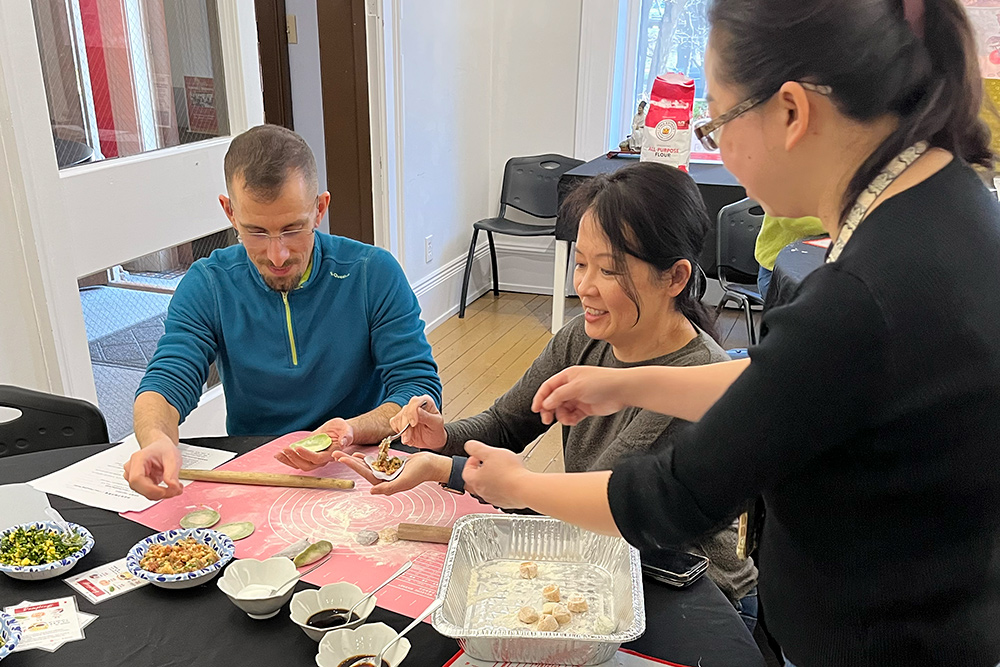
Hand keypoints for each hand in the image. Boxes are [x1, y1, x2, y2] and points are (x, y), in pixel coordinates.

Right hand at [123, 437, 182, 500]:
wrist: (160, 448)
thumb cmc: (163, 449)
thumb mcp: (172, 457)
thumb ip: (172, 473)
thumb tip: (172, 487)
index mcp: (138, 459)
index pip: (136, 479)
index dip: (150, 489)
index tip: (165, 491)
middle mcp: (132, 469)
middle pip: (140, 489)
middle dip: (160, 493)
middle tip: (176, 490)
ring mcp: (133, 477)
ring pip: (145, 493)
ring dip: (162, 494)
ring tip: (175, 486)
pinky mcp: (139, 484)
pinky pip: (149, 493)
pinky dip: (161, 493)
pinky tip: (169, 487)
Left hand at [275, 418, 353, 470]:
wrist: (341, 431)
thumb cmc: (344, 430)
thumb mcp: (347, 429)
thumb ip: (346, 436)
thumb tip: (343, 442)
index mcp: (331, 454)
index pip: (318, 459)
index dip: (307, 455)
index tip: (298, 447)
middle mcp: (322, 458)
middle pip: (307, 465)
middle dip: (295, 459)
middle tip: (286, 449)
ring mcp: (314, 457)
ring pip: (300, 465)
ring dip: (288, 460)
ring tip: (279, 453)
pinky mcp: (308, 454)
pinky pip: (296, 460)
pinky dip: (286, 459)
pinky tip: (278, 454)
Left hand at [332, 450, 450, 495]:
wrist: (431, 464)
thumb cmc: (421, 472)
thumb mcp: (405, 481)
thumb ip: (388, 488)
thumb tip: (372, 492)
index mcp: (385, 484)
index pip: (364, 474)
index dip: (352, 466)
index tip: (342, 458)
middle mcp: (384, 479)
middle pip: (362, 469)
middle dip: (349, 462)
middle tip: (336, 454)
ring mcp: (386, 472)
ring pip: (367, 465)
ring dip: (355, 460)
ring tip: (343, 455)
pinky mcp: (390, 465)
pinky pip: (375, 461)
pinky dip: (367, 458)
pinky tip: (359, 455)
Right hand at [389, 395, 446, 450]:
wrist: (432, 440)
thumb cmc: (436, 430)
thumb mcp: (436, 424)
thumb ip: (428, 417)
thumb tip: (418, 410)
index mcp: (426, 402)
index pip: (415, 402)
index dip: (412, 412)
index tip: (413, 424)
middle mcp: (415, 405)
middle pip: (405, 411)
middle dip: (406, 426)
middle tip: (408, 437)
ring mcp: (406, 412)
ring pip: (398, 418)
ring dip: (402, 431)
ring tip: (408, 439)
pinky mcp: (400, 419)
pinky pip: (394, 423)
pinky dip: (398, 432)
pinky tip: (405, 437)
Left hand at [462, 441, 531, 508]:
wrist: (525, 488)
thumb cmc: (509, 472)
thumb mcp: (491, 452)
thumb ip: (476, 448)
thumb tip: (469, 446)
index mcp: (475, 480)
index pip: (466, 471)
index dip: (471, 461)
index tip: (478, 456)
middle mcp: (482, 492)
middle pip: (476, 481)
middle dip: (481, 471)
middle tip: (489, 464)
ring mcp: (493, 499)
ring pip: (488, 488)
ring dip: (492, 479)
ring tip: (501, 471)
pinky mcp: (505, 502)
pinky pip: (500, 494)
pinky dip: (502, 487)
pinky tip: (510, 481)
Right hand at [531, 366, 627, 425]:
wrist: (622, 390)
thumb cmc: (604, 382)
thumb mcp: (577, 387)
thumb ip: (559, 395)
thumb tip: (546, 403)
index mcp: (568, 376)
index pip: (548, 387)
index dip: (540, 398)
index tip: (536, 409)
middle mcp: (571, 387)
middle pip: (553, 400)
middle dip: (549, 410)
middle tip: (547, 419)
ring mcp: (578, 397)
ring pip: (562, 409)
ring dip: (562, 416)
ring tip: (567, 419)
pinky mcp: (585, 408)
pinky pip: (572, 415)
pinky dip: (570, 419)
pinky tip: (573, 420)